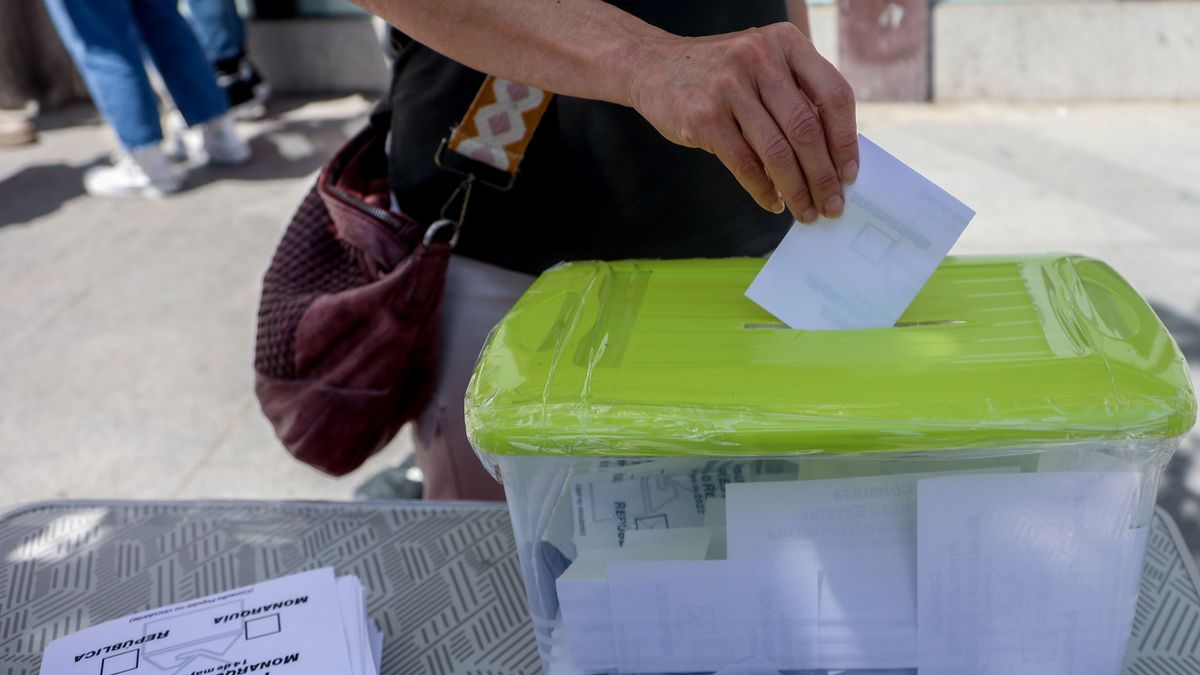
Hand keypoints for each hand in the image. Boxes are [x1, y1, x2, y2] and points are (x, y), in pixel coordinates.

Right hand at [627, 22, 857, 222]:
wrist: (652, 65)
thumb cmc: (719, 74)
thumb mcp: (762, 66)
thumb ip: (795, 96)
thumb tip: (832, 157)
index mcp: (786, 42)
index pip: (834, 95)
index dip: (845, 140)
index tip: (849, 174)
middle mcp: (759, 58)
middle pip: (806, 129)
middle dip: (823, 176)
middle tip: (832, 205)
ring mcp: (729, 86)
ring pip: (776, 152)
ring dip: (796, 190)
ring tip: (806, 211)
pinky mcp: (703, 115)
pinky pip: (744, 164)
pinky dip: (763, 190)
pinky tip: (773, 202)